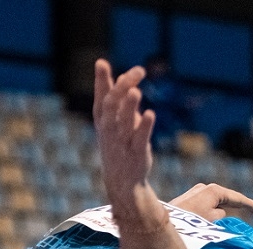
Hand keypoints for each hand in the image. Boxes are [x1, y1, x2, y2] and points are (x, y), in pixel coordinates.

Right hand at [93, 59, 154, 210]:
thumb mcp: (116, 123)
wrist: (122, 182)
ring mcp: (122, 142)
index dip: (100, 80)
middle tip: (136, 73)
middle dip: (120, 88)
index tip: (101, 63)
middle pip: (111, 106)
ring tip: (136, 91)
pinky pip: (139, 139)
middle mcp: (109, 129)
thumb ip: (121, 100)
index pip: (101, 97)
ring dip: (129, 106)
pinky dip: (144, 126)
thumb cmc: (118, 146)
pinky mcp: (136, 153)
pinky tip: (151, 114)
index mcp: (103, 120)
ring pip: (123, 122)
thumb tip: (127, 76)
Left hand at [169, 183, 252, 221]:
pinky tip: (219, 212)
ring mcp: (194, 192)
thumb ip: (222, 216)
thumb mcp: (213, 221)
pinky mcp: (186, 200)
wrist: (160, 223)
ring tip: (239, 211)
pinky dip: (215, 208)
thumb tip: (220, 212)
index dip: (249, 205)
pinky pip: (207, 204)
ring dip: (226, 205)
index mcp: (214, 191)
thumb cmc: (189, 224)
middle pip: (227, 197)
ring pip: (215, 200)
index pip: (236, 198)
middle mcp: (204, 188)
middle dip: (239, 203)